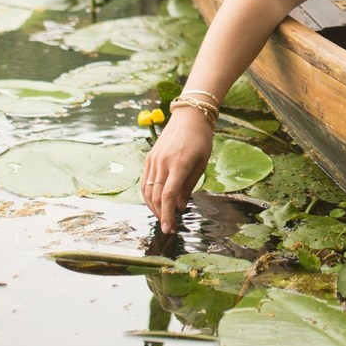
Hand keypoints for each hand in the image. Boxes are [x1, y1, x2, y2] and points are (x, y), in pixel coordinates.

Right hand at [141, 109, 212, 233]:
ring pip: (147, 191)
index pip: (168, 196)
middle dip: (161, 215)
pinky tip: (155, 202)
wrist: (189, 116)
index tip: (169, 228)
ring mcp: (154, 160)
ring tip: (163, 216)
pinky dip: (148, 195)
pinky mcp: (149, 158)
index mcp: (179, 164)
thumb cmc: (200, 139)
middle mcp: (163, 163)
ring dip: (153, 207)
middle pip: (156, 196)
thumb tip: (178, 206)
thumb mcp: (201, 163)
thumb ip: (189, 186)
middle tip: (169, 226)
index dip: (167, 215)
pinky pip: (144, 181)